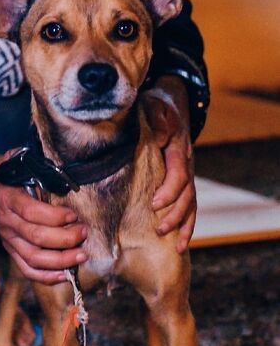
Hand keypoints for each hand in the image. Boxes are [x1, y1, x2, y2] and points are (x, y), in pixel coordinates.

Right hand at [0, 155, 87, 283]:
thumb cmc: (10, 174)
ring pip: (33, 258)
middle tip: (83, 233)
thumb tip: (64, 175)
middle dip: (65, 238)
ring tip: (81, 254)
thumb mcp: (19, 163)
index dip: (54, 216)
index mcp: (9, 198)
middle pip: (36, 237)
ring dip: (61, 260)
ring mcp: (8, 239)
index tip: (73, 215)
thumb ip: (39, 168)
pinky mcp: (11, 250)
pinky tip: (65, 274)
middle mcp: (7, 221)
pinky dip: (46, 276)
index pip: (31, 211)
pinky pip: (27, 270)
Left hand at [144, 77, 195, 252]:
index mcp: (179, 147)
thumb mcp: (154, 105)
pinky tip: (180, 243)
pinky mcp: (182, 181)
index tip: (154, 203)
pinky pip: (189, 205)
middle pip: (187, 194)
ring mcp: (187, 173)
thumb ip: (158, 119)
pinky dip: (186, 225)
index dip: (169, 190)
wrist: (170, 102)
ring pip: (191, 203)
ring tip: (174, 243)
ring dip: (183, 224)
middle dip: (175, 214)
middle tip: (159, 228)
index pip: (178, 173)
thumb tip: (162, 137)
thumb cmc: (156, 105)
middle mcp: (187, 163)